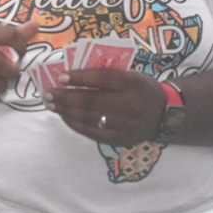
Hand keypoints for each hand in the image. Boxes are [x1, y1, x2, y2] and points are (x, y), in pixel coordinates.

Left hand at [50, 68, 165, 145]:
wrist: (164, 114)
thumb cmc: (140, 89)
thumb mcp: (131, 75)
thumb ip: (107, 74)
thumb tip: (72, 74)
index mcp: (133, 83)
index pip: (103, 79)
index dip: (81, 78)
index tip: (61, 76)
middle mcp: (130, 104)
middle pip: (92, 101)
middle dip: (66, 97)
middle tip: (48, 93)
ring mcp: (125, 124)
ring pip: (89, 118)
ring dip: (66, 111)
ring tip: (51, 104)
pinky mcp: (120, 138)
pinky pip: (92, 132)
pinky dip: (75, 124)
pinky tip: (64, 116)